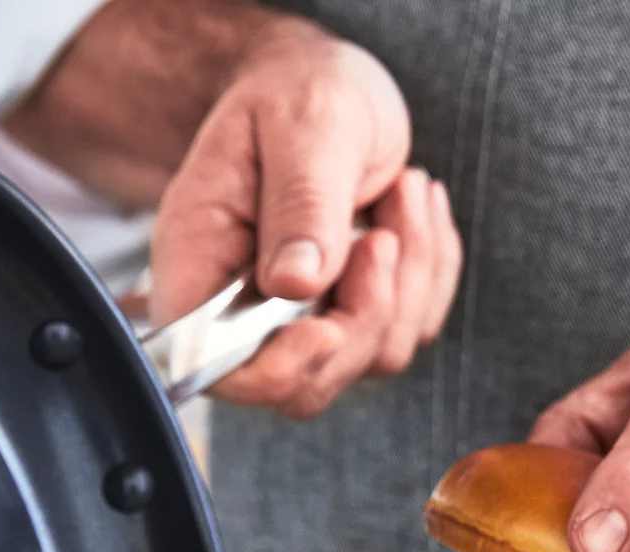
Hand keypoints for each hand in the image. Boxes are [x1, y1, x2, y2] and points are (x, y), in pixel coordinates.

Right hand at [3, 0, 460, 418]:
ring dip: (410, 278)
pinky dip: (430, 273)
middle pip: (306, 384)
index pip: (220, 371)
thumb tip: (295, 283)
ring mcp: (299, 326)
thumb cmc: (294, 95)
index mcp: (198, 273)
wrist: (317, 88)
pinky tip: (411, 211)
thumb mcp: (302, 125)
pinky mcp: (353, 320)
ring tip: (402, 192)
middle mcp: (241, 316)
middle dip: (367, 314)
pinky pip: (410, 330)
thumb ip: (299, 204)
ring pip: (371, 358)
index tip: (329, 323)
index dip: (279, 370)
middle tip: (381, 229)